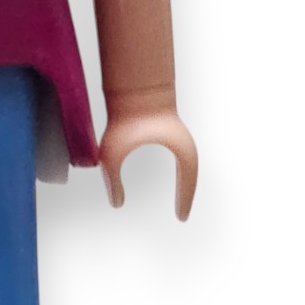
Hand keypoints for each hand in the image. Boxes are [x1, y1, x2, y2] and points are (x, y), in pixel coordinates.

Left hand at [99, 96, 197, 220]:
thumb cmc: (124, 118)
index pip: (189, 181)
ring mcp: (177, 135)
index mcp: (181, 151)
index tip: (180, 218)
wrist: (131, 86)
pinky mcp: (167, 128)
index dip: (185, 200)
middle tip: (181, 215)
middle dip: (187, 194)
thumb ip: (112, 180)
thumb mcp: (114, 154)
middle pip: (191, 174)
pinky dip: (174, 166)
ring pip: (186, 164)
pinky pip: (176, 153)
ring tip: (178, 200)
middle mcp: (183, 143)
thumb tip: (116, 204)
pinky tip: (168, 174)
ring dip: (183, 181)